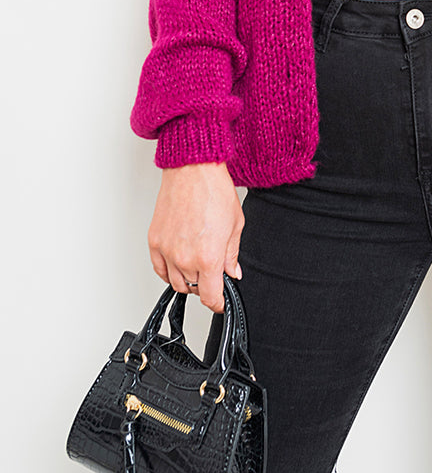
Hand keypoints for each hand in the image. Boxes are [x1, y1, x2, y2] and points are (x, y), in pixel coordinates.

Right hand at [147, 161, 244, 312]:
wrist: (193, 169)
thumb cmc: (215, 190)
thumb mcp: (235, 225)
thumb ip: (232, 255)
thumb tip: (232, 273)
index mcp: (208, 257)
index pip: (210, 297)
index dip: (218, 302)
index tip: (220, 301)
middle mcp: (184, 258)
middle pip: (194, 289)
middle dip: (205, 285)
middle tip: (213, 273)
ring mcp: (166, 250)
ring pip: (175, 281)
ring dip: (188, 279)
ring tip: (197, 265)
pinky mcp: (154, 241)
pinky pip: (159, 269)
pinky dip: (169, 271)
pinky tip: (178, 264)